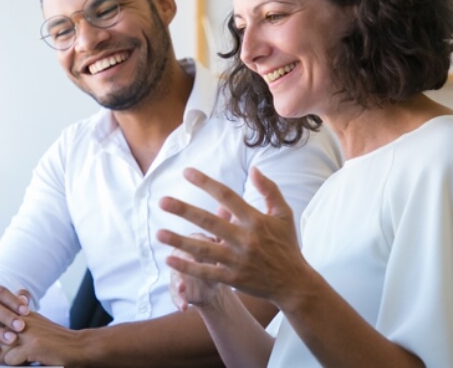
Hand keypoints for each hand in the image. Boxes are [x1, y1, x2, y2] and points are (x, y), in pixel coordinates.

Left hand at [0, 313, 83, 365]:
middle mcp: (22, 319)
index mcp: (21, 313)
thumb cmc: (56, 340)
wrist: (80, 347)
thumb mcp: (36, 322)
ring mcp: (27, 332)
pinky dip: (15, 364)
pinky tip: (25, 362)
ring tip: (10, 360)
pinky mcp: (32, 346)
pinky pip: (10, 359)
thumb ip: (19, 319)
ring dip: (2, 358)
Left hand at [154, 167, 318, 304]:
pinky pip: (206, 272)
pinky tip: (169, 259)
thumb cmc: (287, 245)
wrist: (294, 283)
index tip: (186, 172)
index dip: (206, 183)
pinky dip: (188, 267)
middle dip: (184, 211)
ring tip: (158, 233)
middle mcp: (246, 239)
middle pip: (210, 222)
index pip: (227, 197)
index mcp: (256, 220)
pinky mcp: (233, 279)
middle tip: (162, 201)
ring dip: (179, 241)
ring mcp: (238, 260)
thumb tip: (254, 169)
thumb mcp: (284, 215)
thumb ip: (270, 190)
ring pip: (204, 249)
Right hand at [171, 230, 226, 310]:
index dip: (203, 240)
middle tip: (185, 256)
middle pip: (181, 254)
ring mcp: (179, 273)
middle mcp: (184, 255)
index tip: (212, 241)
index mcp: (197, 244)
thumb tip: (230, 205)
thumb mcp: (223, 243)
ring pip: (176, 275)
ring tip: (182, 286)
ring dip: (178, 281)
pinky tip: (183, 307)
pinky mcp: (178, 290)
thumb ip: (224, 224)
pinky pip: (176, 295)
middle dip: (180, 256)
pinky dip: (179, 300)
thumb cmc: (219, 257)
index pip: (198, 238)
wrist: (211, 282)